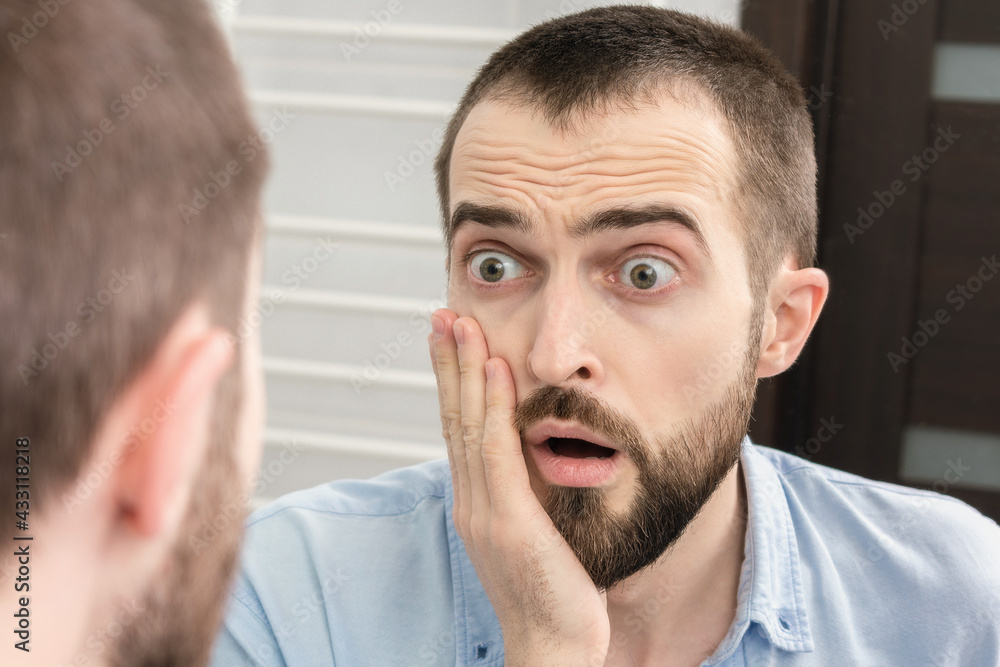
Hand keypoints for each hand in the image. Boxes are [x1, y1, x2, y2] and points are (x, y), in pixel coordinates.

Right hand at [429, 308, 609, 665]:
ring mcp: (485, 510)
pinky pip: (497, 453)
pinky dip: (491, 407)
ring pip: (467, 425)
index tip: (450, 339)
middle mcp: (472, 501)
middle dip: (447, 362)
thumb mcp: (538, 531)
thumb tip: (540, 454)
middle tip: (442, 313)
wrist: (553, 646)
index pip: (458, 429)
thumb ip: (531, 492)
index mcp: (477, 502)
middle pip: (453, 417)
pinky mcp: (509, 521)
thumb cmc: (554, 594)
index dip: (452, 381)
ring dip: (462, 369)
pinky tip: (492, 370)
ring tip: (459, 323)